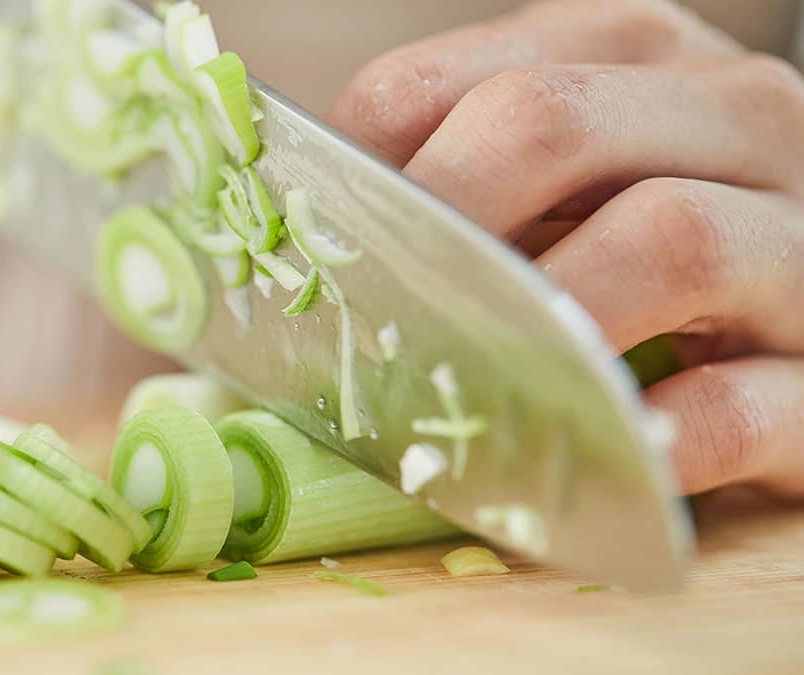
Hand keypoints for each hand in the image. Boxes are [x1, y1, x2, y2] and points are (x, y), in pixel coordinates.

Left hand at [329, 0, 803, 498]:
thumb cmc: (650, 249)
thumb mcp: (563, 177)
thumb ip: (461, 181)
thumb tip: (300, 251)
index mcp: (628, 55)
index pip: (443, 84)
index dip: (352, 174)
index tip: (306, 259)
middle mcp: (729, 116)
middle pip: (546, 128)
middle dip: (430, 229)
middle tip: (369, 321)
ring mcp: (799, 239)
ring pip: (671, 240)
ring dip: (540, 325)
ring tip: (471, 387)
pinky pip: (744, 406)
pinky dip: (653, 438)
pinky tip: (597, 456)